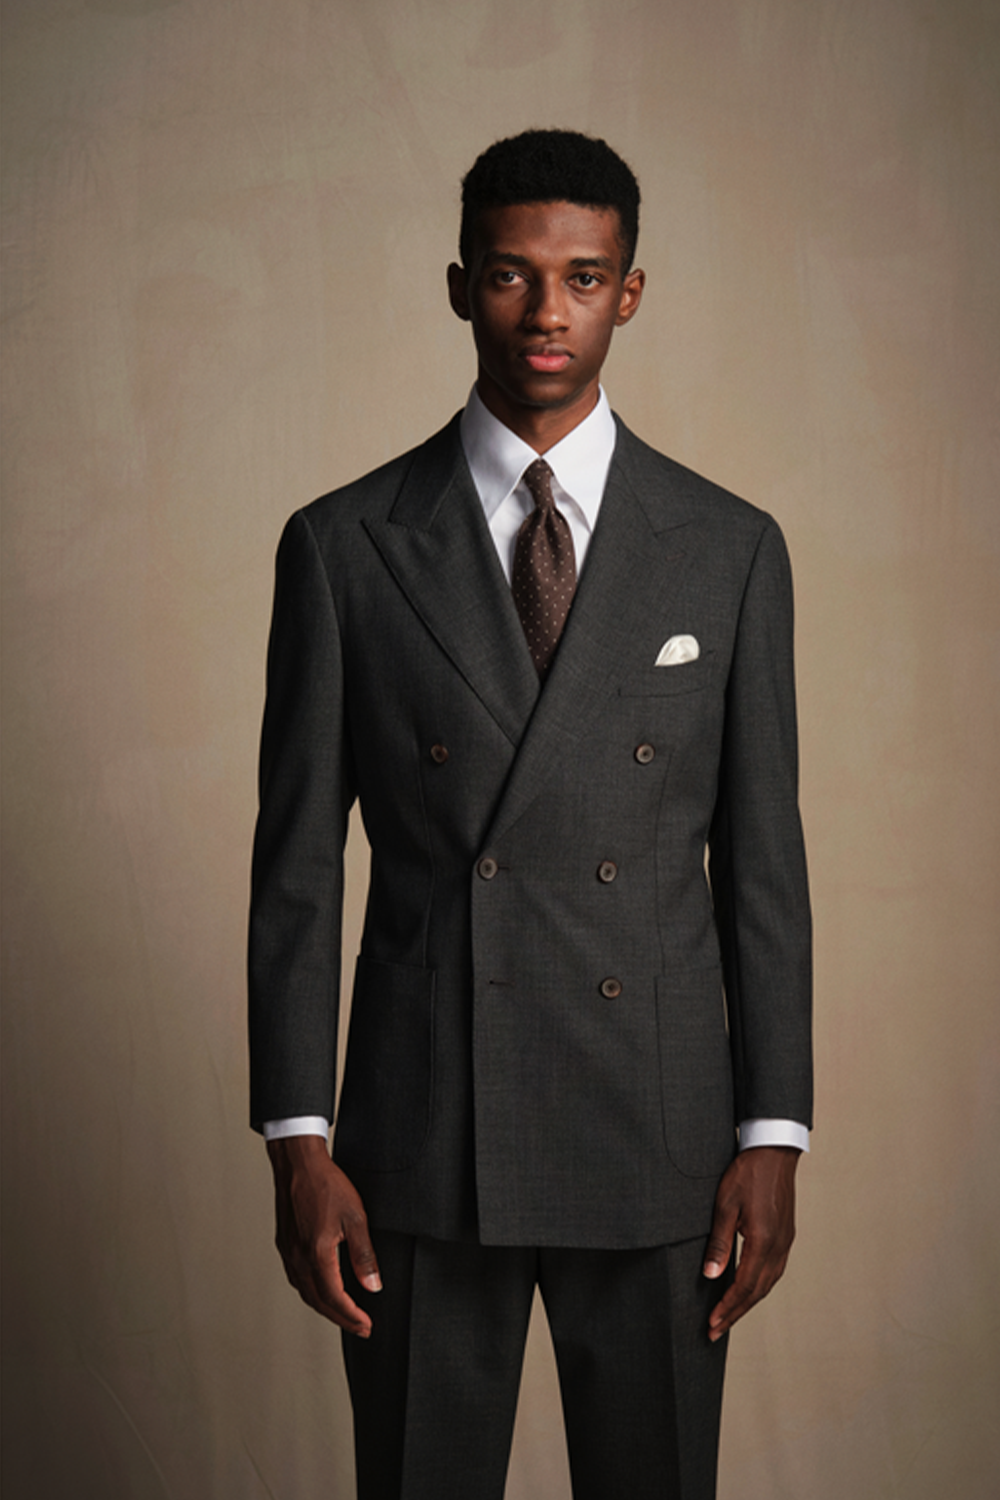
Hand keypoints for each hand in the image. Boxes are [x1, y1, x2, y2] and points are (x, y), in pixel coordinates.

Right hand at [267, 1135, 380, 1336]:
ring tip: (344, 1313)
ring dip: (325, 1307)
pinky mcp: (285, 1244)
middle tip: (360, 1327)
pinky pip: (297, 1278)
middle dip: (340, 1318)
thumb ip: (364, 1255)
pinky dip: (312, 1291)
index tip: (366, 1325)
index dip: (352, 1316)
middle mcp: (298, 1258)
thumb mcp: (355, 1217)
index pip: (335, 1298)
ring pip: (306, 1292)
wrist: (298, 1164)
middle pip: (318, 1302)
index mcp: (317, 1255)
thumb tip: (373, 1286)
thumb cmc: (326, 1185)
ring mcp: (289, 1252)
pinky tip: (321, 1288)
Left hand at [703, 1145, 799, 1341]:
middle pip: (757, 1292)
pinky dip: (758, 1286)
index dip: (727, 1308)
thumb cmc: (748, 1172)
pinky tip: (747, 1288)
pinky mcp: (786, 1235)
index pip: (744, 1287)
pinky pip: (773, 1271)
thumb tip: (710, 1276)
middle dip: (735, 1313)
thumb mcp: (725, 1205)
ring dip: (747, 1302)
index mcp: (764, 1242)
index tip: (712, 1325)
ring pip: (768, 1284)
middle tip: (715, 1330)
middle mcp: (779, 1247)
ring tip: (728, 1315)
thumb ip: (720, 1243)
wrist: (774, 1150)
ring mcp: (785, 1242)